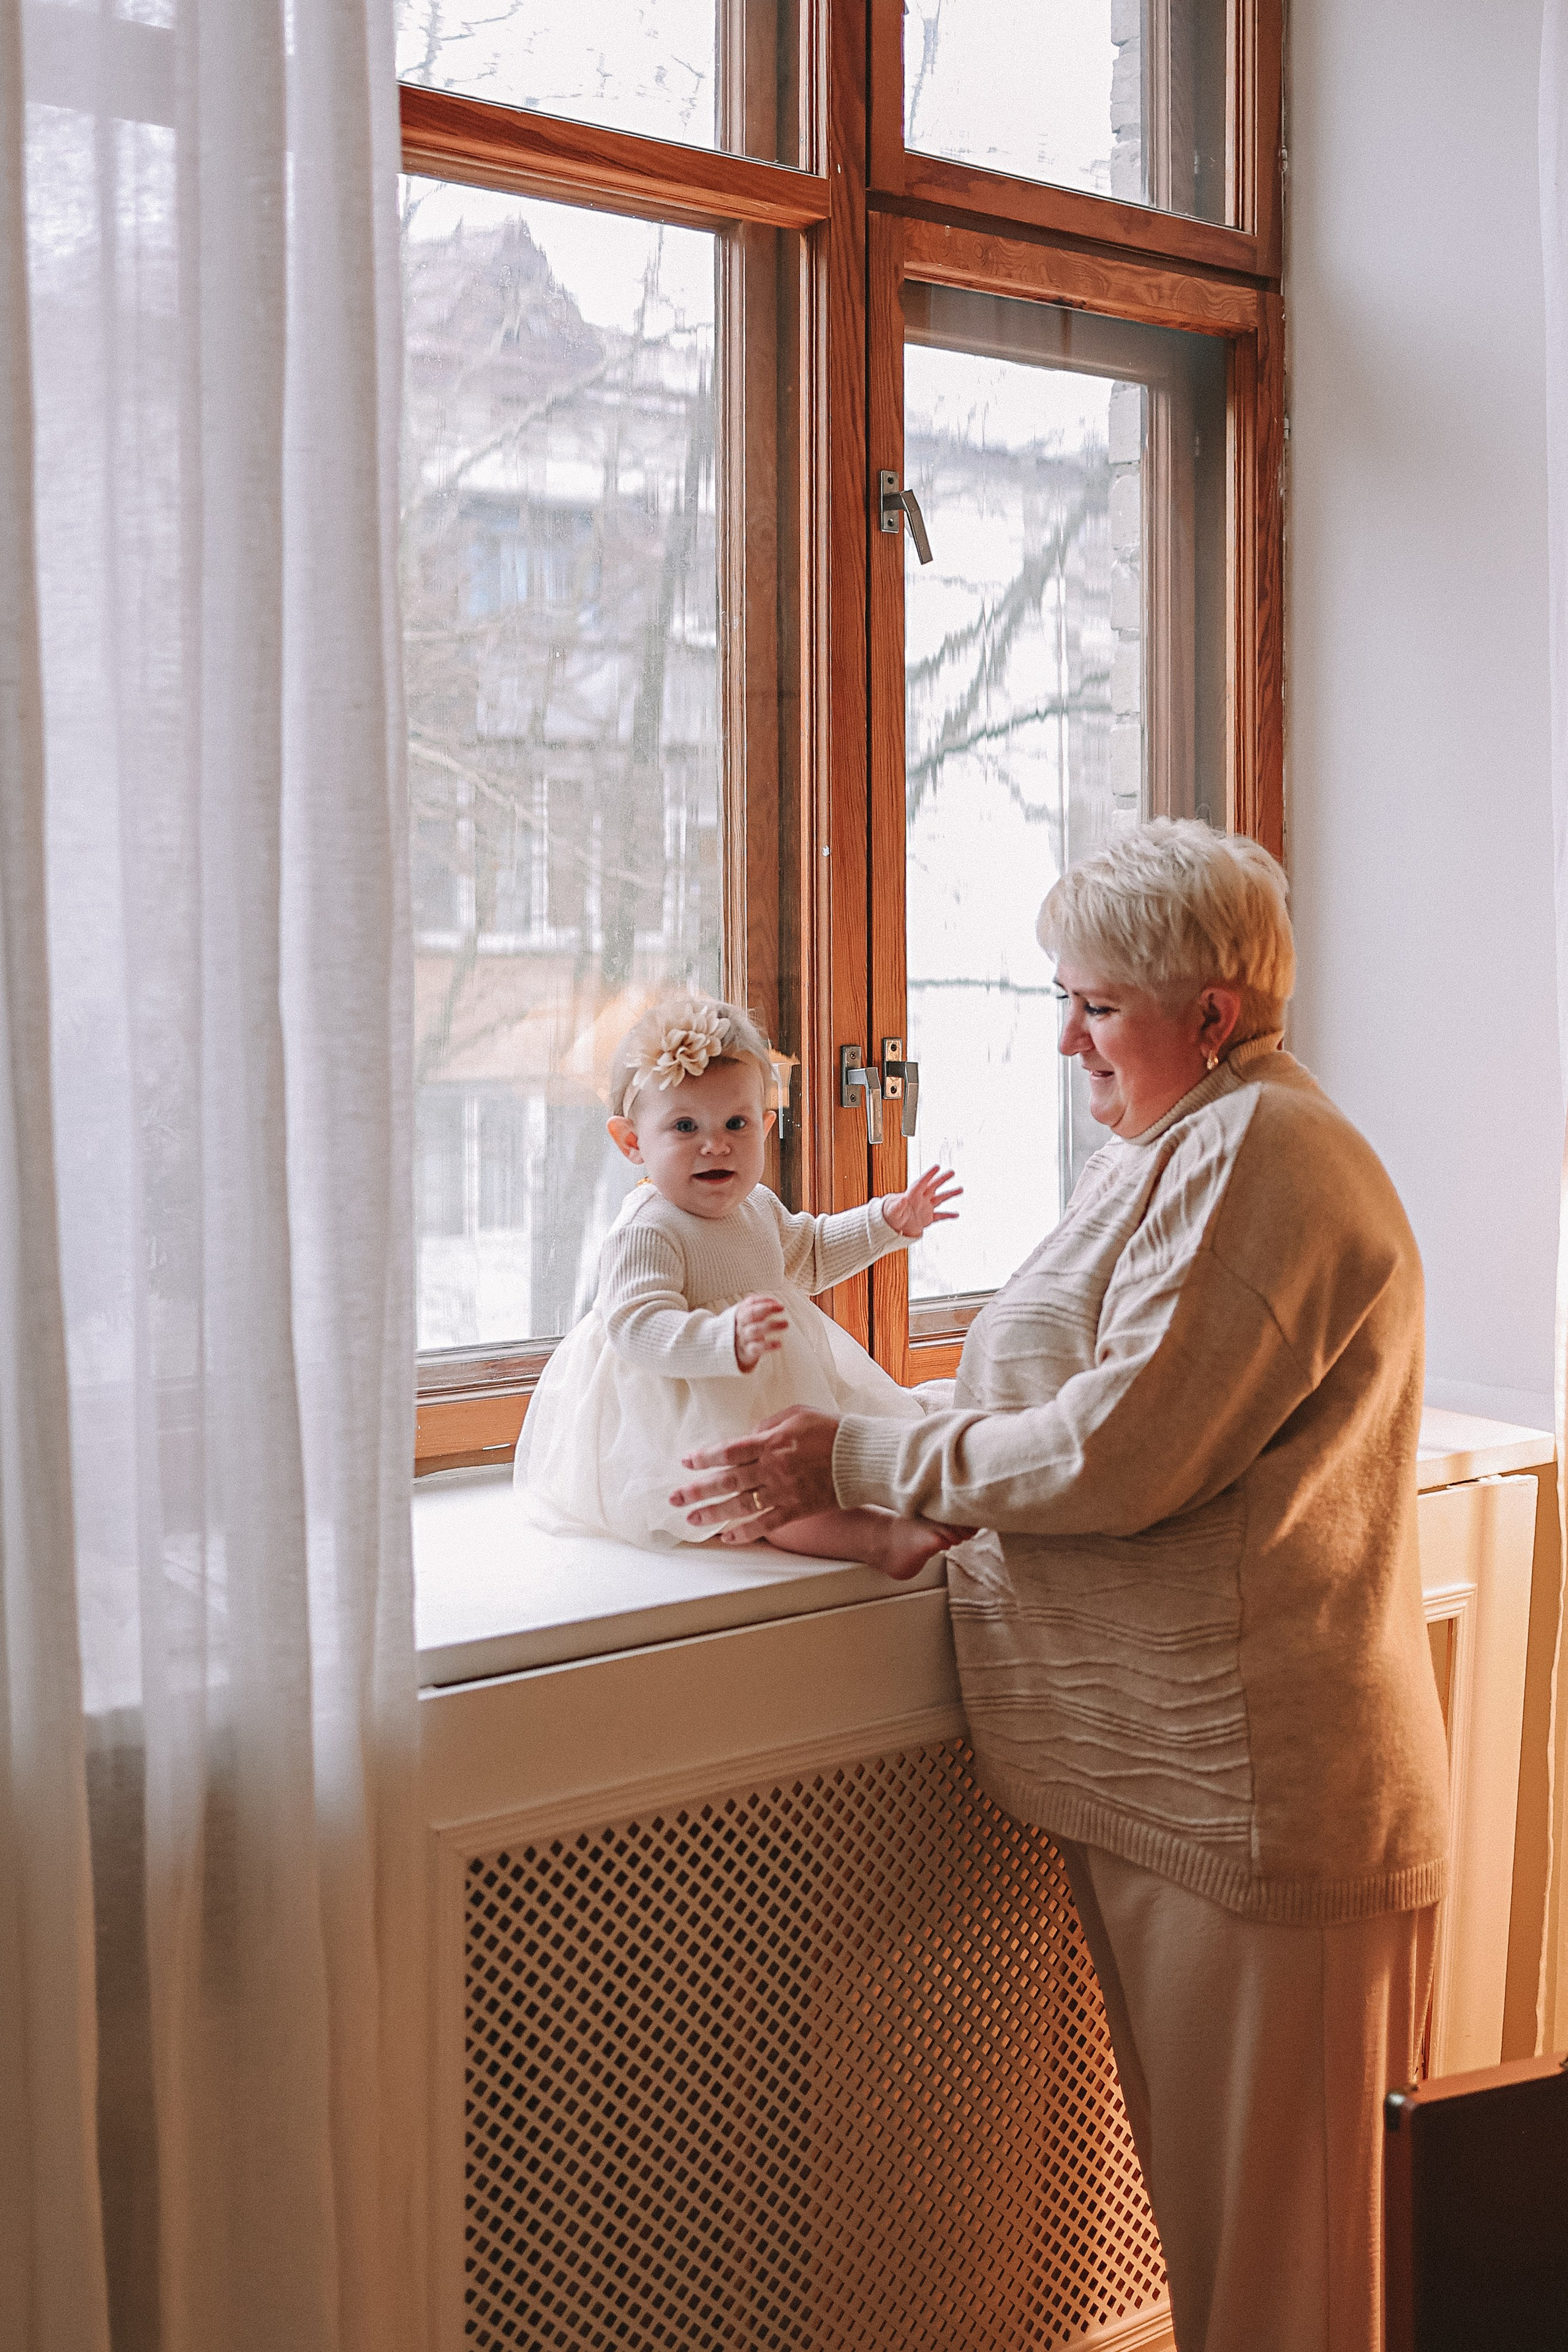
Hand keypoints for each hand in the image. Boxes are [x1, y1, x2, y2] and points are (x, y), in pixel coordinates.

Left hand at [668, 1409, 840, 1535]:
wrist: (862, 1457)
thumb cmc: (830, 1430)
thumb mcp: (797, 1414)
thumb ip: (768, 1423)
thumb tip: (747, 1434)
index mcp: (772, 1441)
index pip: (729, 1451)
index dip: (705, 1458)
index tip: (687, 1462)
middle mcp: (773, 1469)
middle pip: (727, 1481)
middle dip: (698, 1491)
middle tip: (674, 1499)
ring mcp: (784, 1492)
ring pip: (741, 1506)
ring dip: (714, 1514)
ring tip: (692, 1521)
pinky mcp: (796, 1509)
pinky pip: (766, 1524)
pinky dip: (746, 1532)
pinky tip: (728, 1537)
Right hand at [734, 1293, 788, 1371]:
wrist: (734, 1354)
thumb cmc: (746, 1332)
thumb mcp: (749, 1318)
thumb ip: (759, 1308)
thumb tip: (775, 1302)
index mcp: (740, 1314)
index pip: (749, 1303)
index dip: (763, 1300)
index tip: (777, 1303)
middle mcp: (739, 1325)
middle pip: (750, 1314)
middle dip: (766, 1309)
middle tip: (781, 1308)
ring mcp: (742, 1339)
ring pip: (754, 1330)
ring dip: (771, 1325)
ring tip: (785, 1324)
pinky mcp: (747, 1352)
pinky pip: (756, 1348)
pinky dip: (768, 1345)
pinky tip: (779, 1344)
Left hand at [882, 1164, 961, 1240]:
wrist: (892, 1226)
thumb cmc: (889, 1216)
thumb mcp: (892, 1211)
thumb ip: (897, 1206)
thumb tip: (901, 1200)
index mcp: (911, 1195)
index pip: (921, 1183)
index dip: (929, 1175)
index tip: (937, 1167)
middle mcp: (920, 1199)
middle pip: (933, 1186)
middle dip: (942, 1179)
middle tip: (951, 1172)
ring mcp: (925, 1208)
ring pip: (939, 1199)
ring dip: (949, 1194)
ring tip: (960, 1189)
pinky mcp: (927, 1218)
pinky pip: (939, 1216)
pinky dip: (948, 1215)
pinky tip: (956, 1214)